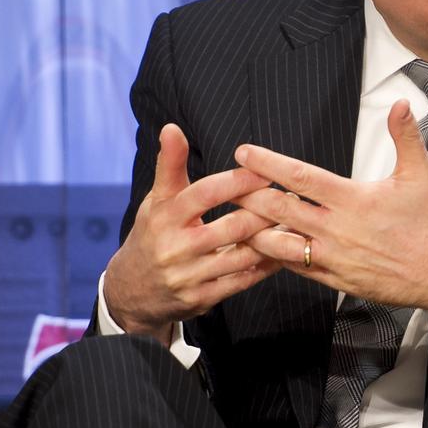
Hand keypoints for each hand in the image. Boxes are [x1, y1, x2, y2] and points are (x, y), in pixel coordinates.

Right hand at [104, 123, 278, 344]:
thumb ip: (170, 164)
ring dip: (272, 239)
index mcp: (164, 217)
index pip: (206, 193)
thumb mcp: (156, 200)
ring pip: (243, 256)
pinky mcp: (202, 299)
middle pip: (232, 227)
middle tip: (290, 198)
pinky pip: (243, 281)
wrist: (132, 292)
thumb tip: (172, 127)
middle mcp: (176, 248)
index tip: (265, 172)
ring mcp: (189, 277)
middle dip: (265, 211)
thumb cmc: (152, 234)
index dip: (238, 181)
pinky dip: (266, 265)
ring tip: (294, 222)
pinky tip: (283, 251)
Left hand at [235, 100, 427, 330]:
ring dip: (255, 231)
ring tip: (239, 218)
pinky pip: (296, 269)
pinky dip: (276, 257)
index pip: (299, 177)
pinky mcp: (336, 281)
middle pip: (278, 210)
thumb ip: (405, 136)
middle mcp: (337, 229)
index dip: (267, 163)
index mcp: (353, 199)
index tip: (244, 153)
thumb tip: (402, 105)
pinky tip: (266, 248)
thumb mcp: (420, 173)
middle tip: (227, 184)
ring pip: (278, 245)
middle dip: (248, 195)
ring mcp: (334, 258)